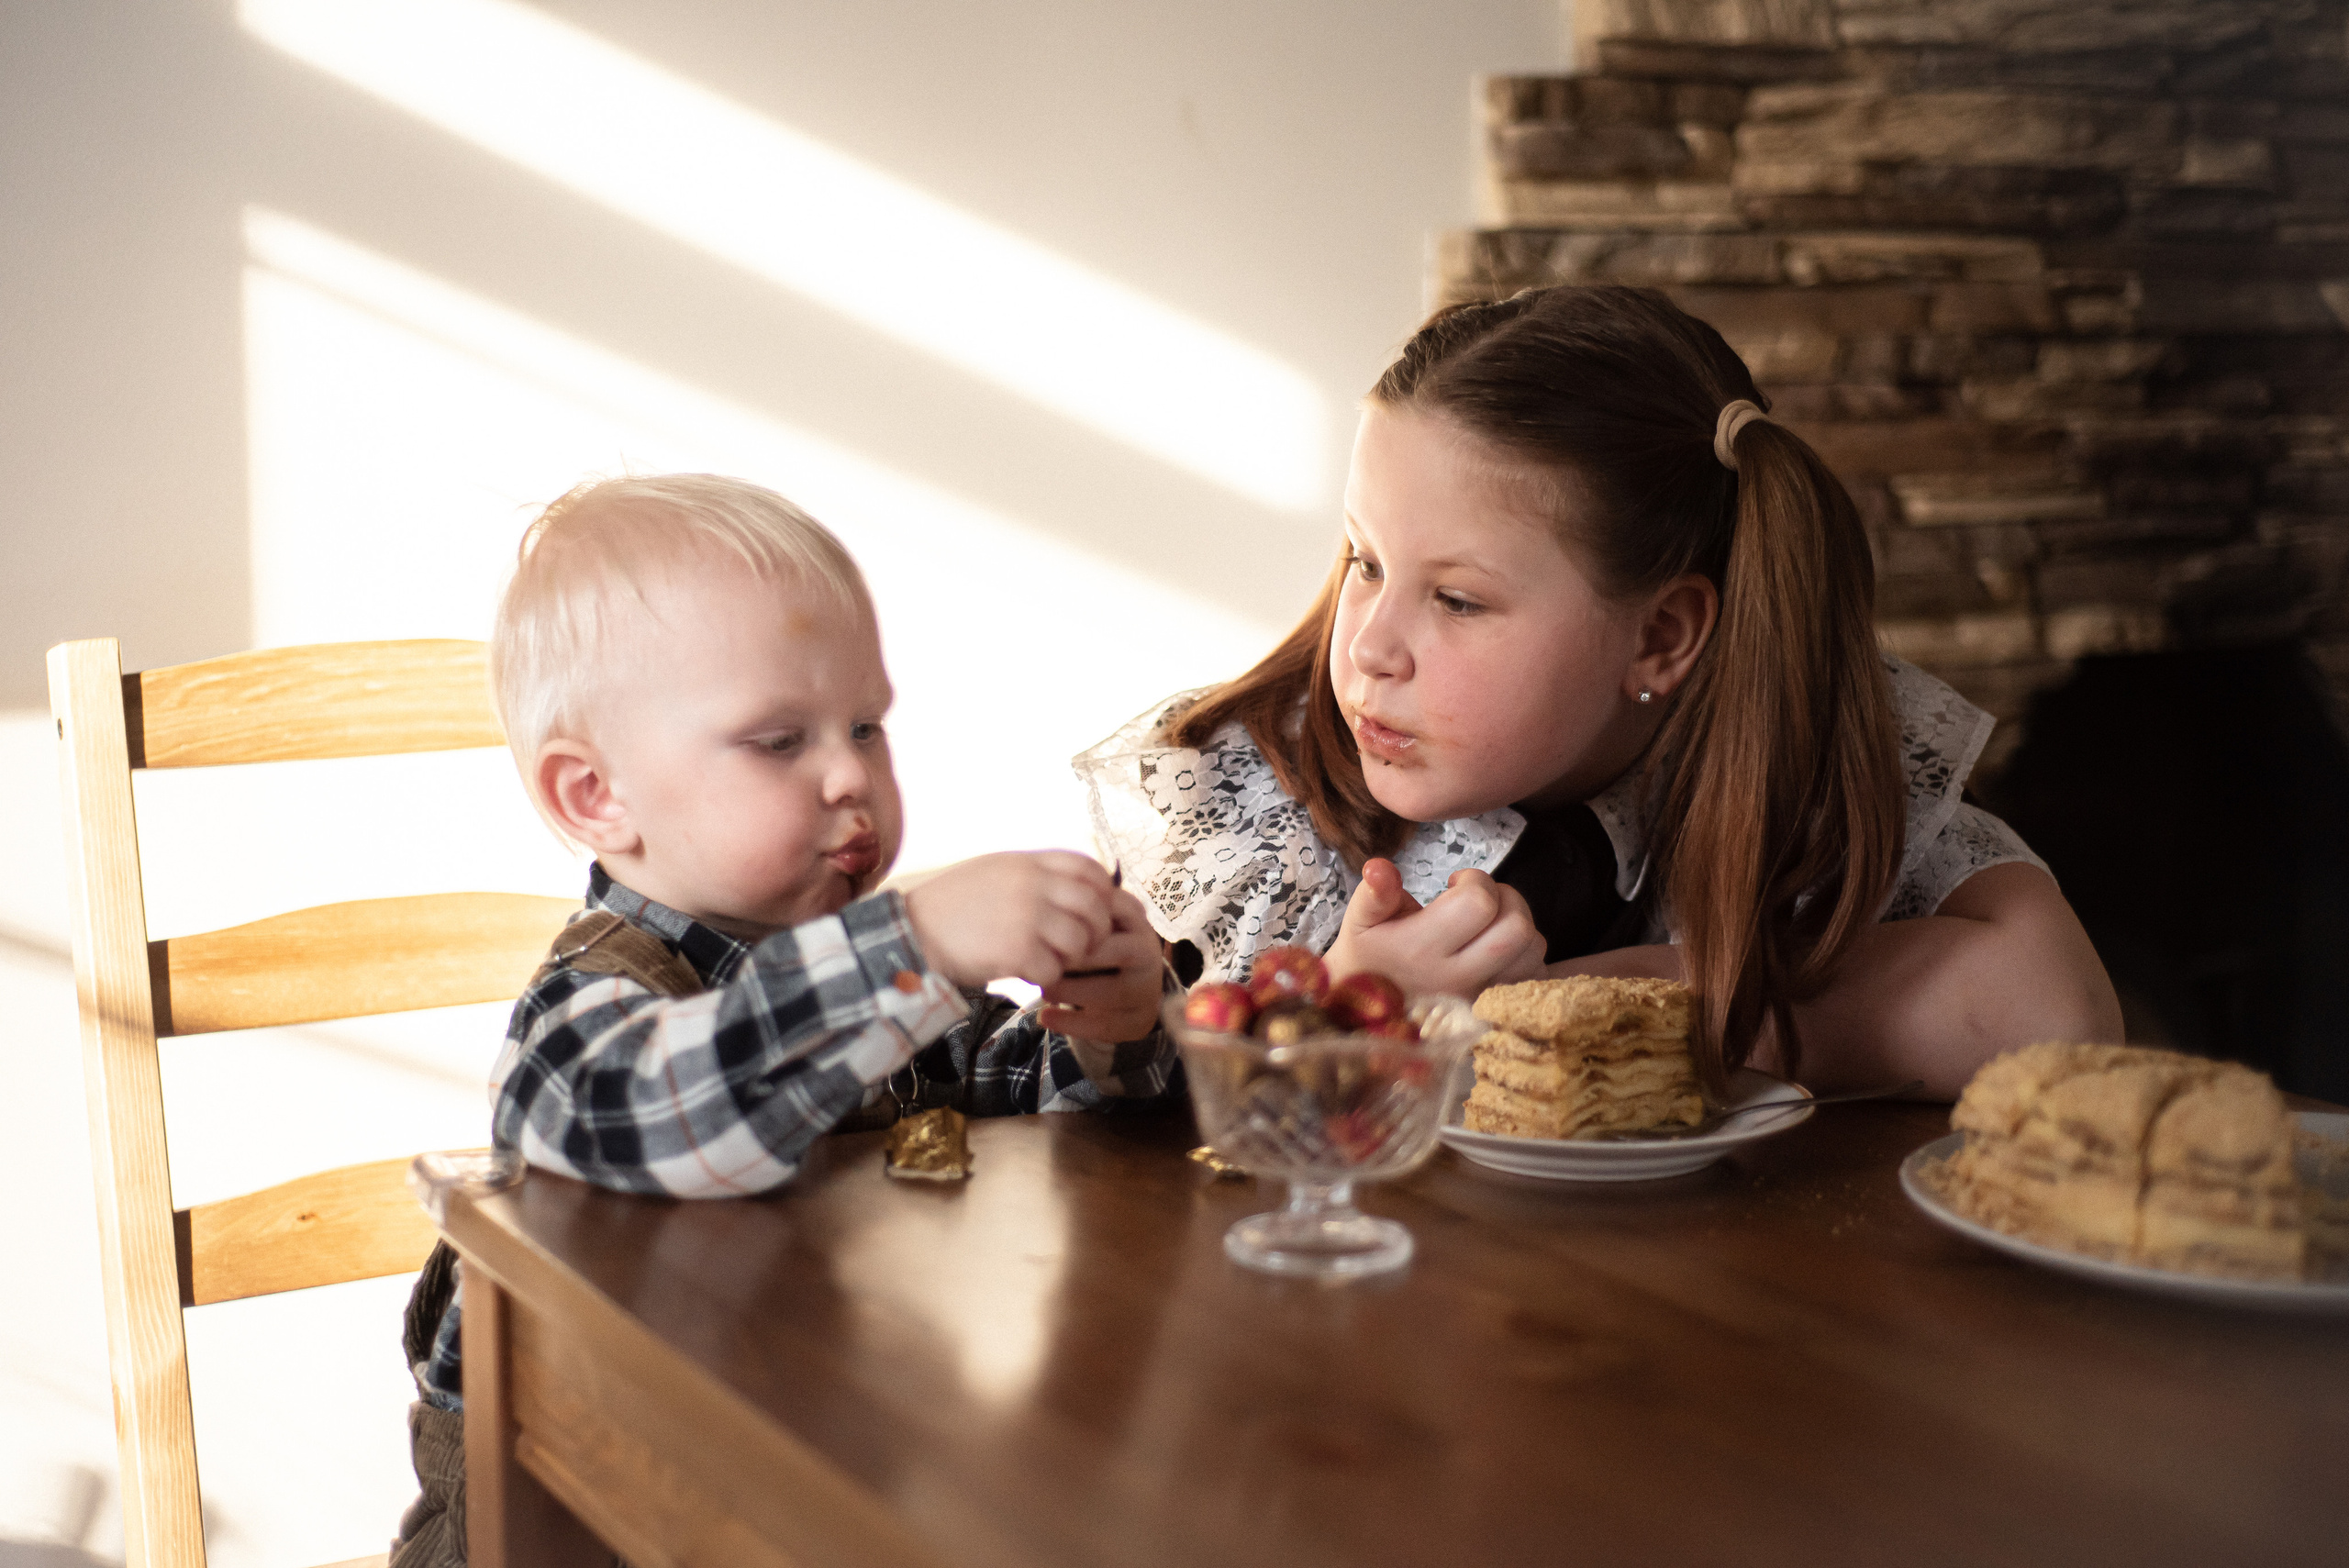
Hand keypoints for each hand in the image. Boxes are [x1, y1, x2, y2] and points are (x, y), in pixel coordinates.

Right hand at [904, 851, 1117, 989]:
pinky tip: (1029, 976)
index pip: (1089, 869)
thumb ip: (1033, 873)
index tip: (1095, 911)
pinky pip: (1054, 970)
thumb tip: (1072, 882)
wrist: (913, 930)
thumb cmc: (953, 904)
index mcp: (1028, 863)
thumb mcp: (995, 870)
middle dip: (1095, 932)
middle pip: (1093, 907)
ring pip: (1079, 942)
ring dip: (1070, 959)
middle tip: (1080, 947)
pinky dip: (1046, 978)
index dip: (1103, 892)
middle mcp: (1032, 885)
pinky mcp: (1016, 952)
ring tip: (1050, 962)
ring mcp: (1026, 918)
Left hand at [1036, 890, 1161, 1043]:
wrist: (1134, 983)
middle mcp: (1149, 955)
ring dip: (1071, 992)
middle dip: (1076, 957)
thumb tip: (1043, 903)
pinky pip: (1106, 1025)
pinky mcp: (1140, 1020)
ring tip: (1043, 990)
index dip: (1079, 923)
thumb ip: (1075, 911)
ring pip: (1112, 993)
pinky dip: (1072, 1024)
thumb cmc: (1103, 945)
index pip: (1112, 914)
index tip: (1047, 930)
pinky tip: (1045, 1017)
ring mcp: (1148, 990)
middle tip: (1042, 960)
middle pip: (1116, 952)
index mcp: (1136, 922)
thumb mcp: (1095, 922)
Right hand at [1321, 859, 1545, 998]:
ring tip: (1489, 923)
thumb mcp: (1361, 920)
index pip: (1478, 902)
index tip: (1454, 884)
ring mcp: (1481, 996)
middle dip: (1506, 898)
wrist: (1368, 1012)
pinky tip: (1497, 948)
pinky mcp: (1496, 1007)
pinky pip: (1536, 975)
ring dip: (1519, 924)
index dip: (1474, 880)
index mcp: (1422, 949)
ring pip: (1533, 950)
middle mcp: (1458, 977)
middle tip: (1478, 899)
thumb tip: (1379, 867)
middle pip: (1516, 927)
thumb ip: (1374, 892)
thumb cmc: (1368, 956)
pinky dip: (1526, 954)